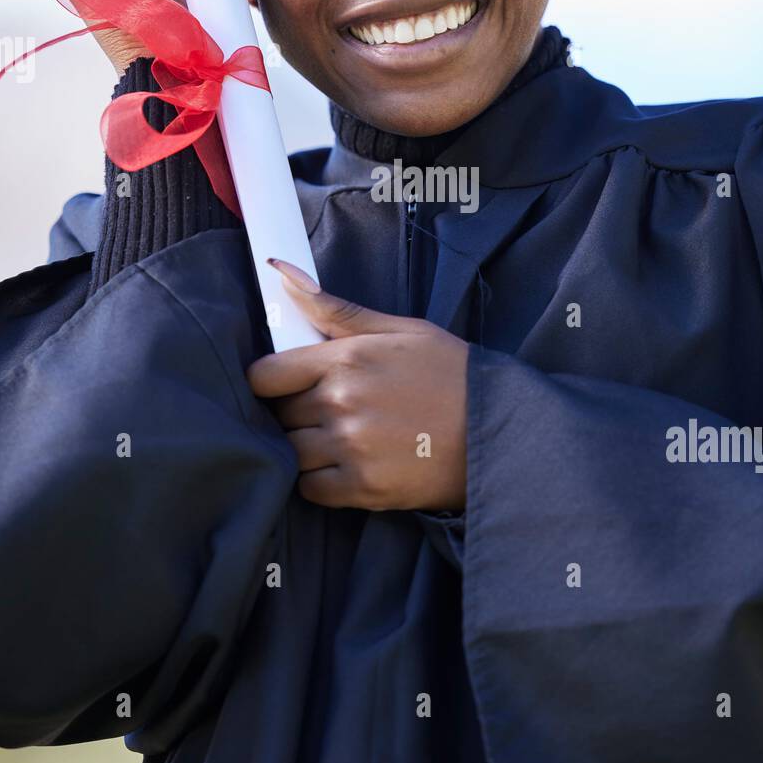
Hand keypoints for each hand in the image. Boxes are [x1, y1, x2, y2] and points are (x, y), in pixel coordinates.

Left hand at [246, 260, 468, 512]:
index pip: (264, 376)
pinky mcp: (363, 488)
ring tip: (338, 439)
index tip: (286, 384)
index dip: (271, 381)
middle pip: (279, 415)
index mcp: (346, 359)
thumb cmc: (450, 373)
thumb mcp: (399, 329)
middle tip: (327, 411)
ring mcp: (351, 448)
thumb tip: (280, 272)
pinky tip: (346, 466)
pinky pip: (310, 489)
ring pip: (290, 452)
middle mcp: (341, 403)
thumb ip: (336, 309)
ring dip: (305, 448)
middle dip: (294, 412)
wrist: (498, 429)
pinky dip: (320, 480)